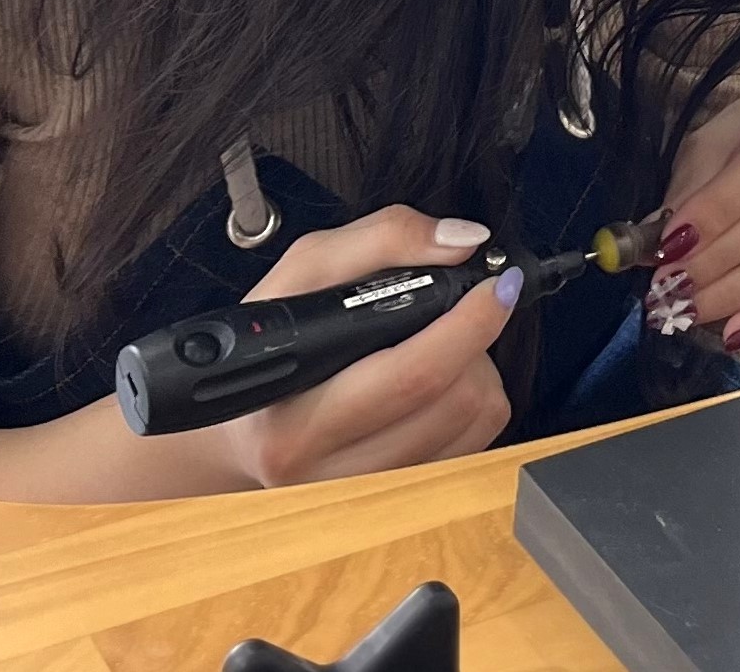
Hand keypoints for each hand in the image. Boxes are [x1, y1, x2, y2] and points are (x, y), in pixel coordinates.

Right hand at [224, 205, 517, 486]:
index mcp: (298, 417)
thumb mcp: (306, 268)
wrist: (243, 415)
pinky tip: (441, 383)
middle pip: (457, 401)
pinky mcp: (401, 500)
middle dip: (476, 340)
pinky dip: (475, 404)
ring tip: (439, 345)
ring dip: (478, 370)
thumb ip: (384, 239)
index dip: (468, 324)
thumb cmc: (272, 337)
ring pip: (476, 423)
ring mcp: (369, 491)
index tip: (496, 286)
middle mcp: (330, 469)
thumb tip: (461, 241)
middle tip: (462, 309)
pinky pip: (478, 446)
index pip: (412, 375)